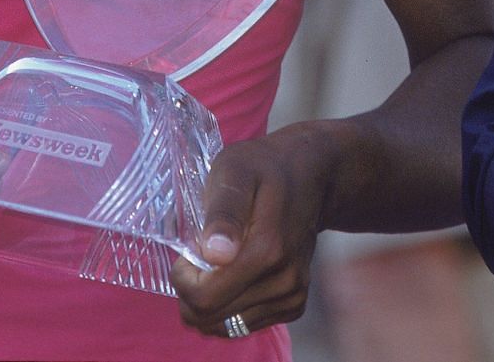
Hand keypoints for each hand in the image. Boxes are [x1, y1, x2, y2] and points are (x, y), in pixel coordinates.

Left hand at [170, 127, 334, 338]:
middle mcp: (284, 280)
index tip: (189, 250)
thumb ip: (224, 212)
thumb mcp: (235, 171)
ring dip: (210, 301)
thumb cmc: (264, 167)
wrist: (311, 175)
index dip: (183, 279)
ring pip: (227, 326)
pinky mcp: (295, 302)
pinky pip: (246, 324)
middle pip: (212, 318)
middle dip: (192, 293)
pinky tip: (232, 276)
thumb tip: (215, 254)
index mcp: (266, 251)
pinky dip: (230, 307)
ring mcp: (292, 294)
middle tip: (198, 257)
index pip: (204, 299)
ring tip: (216, 265)